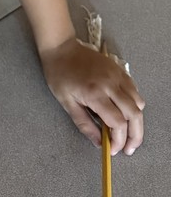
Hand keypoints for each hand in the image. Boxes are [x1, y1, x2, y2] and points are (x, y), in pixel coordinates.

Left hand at [41, 37, 144, 154]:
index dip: (119, 141)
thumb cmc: (59, 74)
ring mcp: (117, 75)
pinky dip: (135, 104)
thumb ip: (84, 124)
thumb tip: (99, 143)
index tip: (113, 149)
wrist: (60, 47)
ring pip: (138, 102)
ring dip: (137, 120)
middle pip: (134, 115)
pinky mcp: (119, 69)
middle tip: (128, 148)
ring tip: (129, 132)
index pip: (118, 123)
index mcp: (95, 93)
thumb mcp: (66, 102)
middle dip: (135, 136)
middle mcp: (110, 84)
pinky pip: (134, 90)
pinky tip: (125, 111)